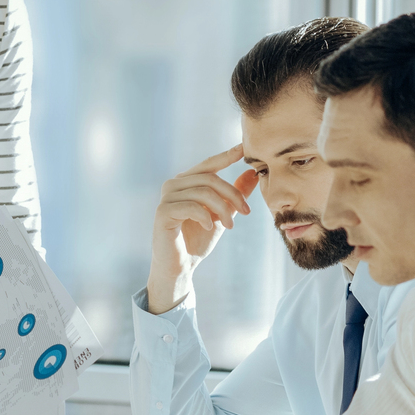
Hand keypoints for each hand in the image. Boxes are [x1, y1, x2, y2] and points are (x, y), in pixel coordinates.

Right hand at [145, 146, 258, 313]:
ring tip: (230, 226)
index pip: (209, 164)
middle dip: (233, 194)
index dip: (226, 155)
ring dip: (222, 209)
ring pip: (203, 192)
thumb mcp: (222, 214)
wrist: (180, 267)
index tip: (244, 147)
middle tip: (246, 212)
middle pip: (210, 178)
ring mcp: (166, 197)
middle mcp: (173, 185)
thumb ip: (234, 194)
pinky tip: (209, 227)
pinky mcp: (163, 212)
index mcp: (186, 182)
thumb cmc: (197, 240)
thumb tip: (252, 173)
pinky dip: (206, 216)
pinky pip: (192, 206)